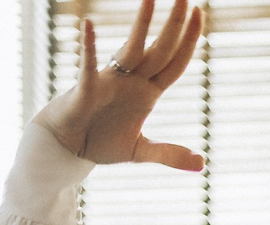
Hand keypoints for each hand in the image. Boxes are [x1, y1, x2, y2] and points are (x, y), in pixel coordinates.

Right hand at [35, 0, 206, 171]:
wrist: (67, 148)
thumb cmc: (100, 142)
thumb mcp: (140, 151)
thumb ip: (169, 154)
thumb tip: (201, 164)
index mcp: (147, 92)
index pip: (174, 62)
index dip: (189, 41)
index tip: (201, 15)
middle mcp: (131, 80)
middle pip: (160, 50)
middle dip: (174, 26)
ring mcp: (110, 81)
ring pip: (131, 49)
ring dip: (142, 26)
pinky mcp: (86, 88)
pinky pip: (88, 64)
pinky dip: (88, 46)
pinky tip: (88, 25)